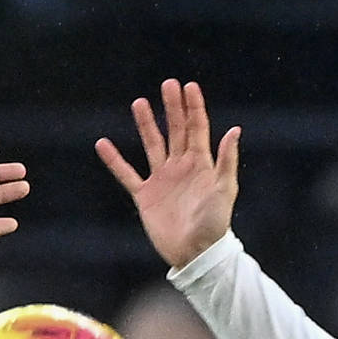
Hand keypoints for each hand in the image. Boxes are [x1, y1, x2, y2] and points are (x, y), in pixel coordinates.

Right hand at [96, 78, 240, 269]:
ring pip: (152, 145)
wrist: (196, 253)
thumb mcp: (225, 190)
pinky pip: (127, 174)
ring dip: (147, 125)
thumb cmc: (215, 224)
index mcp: (201, 163)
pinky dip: (115, 160)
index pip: (197, 128)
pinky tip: (103, 144)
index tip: (188, 86)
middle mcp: (181, 167)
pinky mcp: (145, 196)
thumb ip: (227, 160)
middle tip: (167, 84)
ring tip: (139, 103)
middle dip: (172, 107)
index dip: (193, 107)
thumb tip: (234, 130)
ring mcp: (162, 180)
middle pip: (175, 130)